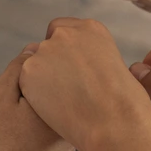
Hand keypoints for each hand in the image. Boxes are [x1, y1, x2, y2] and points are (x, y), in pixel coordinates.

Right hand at [0, 45, 74, 150]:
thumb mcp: (0, 94)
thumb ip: (20, 67)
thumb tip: (35, 49)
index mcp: (65, 107)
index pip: (58, 72)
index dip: (32, 71)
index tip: (15, 86)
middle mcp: (73, 128)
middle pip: (57, 94)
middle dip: (35, 91)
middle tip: (9, 107)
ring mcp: (67, 148)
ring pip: (52, 115)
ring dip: (34, 112)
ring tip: (9, 125)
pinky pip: (48, 135)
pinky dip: (34, 131)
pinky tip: (14, 139)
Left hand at [17, 18, 150, 150]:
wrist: (114, 122)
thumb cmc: (124, 104)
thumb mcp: (118, 67)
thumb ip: (95, 60)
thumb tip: (83, 68)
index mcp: (91, 29)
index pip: (63, 30)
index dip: (64, 52)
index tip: (70, 69)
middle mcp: (66, 33)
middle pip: (47, 45)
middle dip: (53, 65)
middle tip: (65, 90)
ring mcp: (46, 50)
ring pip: (35, 65)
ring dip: (43, 81)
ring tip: (61, 104)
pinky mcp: (30, 71)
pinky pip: (26, 82)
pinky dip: (34, 95)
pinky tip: (52, 110)